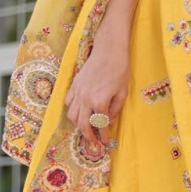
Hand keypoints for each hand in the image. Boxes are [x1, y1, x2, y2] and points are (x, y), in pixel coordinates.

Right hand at [64, 33, 129, 149]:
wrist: (109, 50)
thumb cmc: (120, 69)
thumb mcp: (122, 92)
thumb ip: (115, 110)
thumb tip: (109, 122)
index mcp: (99, 101)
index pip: (100, 124)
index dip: (103, 135)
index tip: (105, 141)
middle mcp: (85, 98)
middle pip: (82, 124)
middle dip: (88, 135)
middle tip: (94, 140)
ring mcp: (77, 91)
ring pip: (71, 115)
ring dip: (78, 124)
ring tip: (86, 127)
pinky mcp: (74, 84)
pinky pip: (67, 102)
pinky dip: (72, 110)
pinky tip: (79, 111)